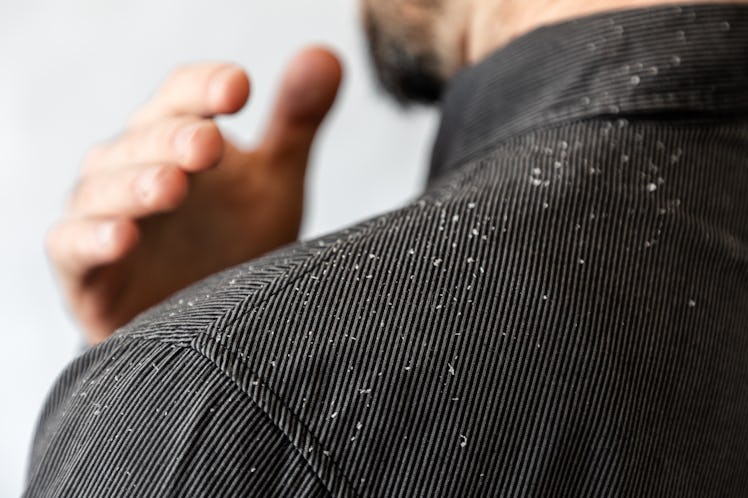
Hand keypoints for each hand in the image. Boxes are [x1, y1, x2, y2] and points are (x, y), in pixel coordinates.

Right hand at [47, 47, 342, 344]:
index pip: (181, 96)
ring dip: (136, 183)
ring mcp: (102, 216)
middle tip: (210, 145)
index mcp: (176, 138)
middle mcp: (133, 167)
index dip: (205, 87)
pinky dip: (93, 239)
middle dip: (175, 138)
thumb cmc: (234, 242)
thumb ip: (295, 123)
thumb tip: (328, 56)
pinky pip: (73, 246)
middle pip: (143, 138)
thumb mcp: (273, 183)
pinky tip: (123, 238)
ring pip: (103, 187)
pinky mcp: (83, 271)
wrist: (209, 323)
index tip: (241, 90)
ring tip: (172, 186)